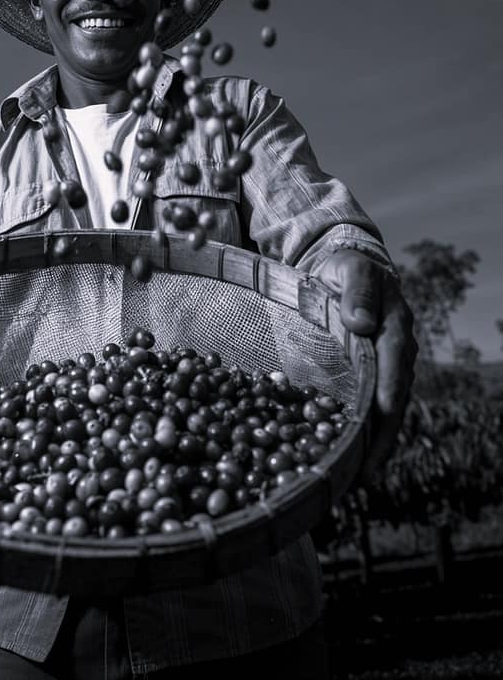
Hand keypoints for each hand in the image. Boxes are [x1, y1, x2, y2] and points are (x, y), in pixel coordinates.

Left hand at [316, 249, 416, 480]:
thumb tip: (361, 322)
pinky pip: (374, 408)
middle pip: (395, 397)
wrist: (347, 268)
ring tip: (359, 476)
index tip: (379, 416)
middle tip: (366, 469)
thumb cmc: (346, 268)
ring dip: (375, 442)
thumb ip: (357, 290)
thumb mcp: (350, 269)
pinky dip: (367, 433)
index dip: (388, 391)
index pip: (395, 362)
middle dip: (382, 433)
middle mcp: (398, 351)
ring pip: (387, 409)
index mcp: (395, 325)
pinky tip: (353, 460)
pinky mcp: (373, 376)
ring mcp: (388, 366)